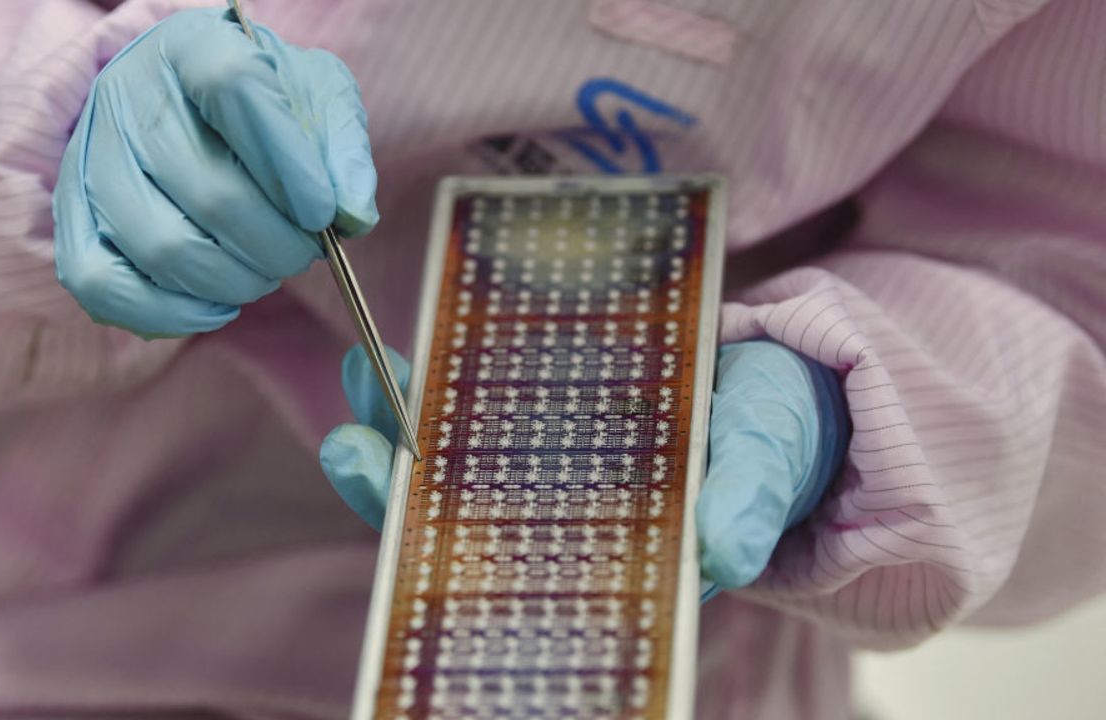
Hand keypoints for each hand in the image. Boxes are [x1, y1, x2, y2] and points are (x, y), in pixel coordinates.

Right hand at [53, 8, 377, 336]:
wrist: (187, 108)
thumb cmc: (262, 105)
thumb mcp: (315, 99)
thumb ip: (341, 149)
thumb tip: (353, 217)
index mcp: (191, 45)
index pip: (233, 86)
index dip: (287, 161)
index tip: (324, 214)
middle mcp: (126, 97)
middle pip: (209, 191)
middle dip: (278, 244)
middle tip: (305, 251)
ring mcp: (89, 160)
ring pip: (164, 247)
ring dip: (237, 280)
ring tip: (267, 270)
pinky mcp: (71, 219)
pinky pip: (104, 286)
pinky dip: (173, 314)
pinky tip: (219, 304)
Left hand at [320, 341, 847, 595]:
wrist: (787, 383)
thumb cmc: (777, 433)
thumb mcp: (769, 460)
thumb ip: (747, 502)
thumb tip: (723, 554)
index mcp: (606, 543)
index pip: (510, 562)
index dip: (449, 551)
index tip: (398, 526)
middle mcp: (565, 507)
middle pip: (461, 509)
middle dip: (397, 482)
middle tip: (351, 446)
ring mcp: (552, 452)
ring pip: (460, 448)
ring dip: (404, 414)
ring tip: (365, 368)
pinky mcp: (550, 400)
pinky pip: (484, 390)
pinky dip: (446, 368)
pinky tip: (418, 335)